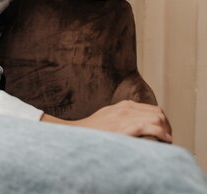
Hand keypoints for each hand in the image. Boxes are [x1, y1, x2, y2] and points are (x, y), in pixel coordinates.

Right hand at [41, 101, 172, 142]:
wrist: (77, 133)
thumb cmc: (93, 130)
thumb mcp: (109, 116)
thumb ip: (123, 116)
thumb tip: (137, 122)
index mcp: (124, 105)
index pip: (152, 109)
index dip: (162, 121)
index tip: (165, 132)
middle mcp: (126, 109)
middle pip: (157, 113)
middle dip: (167, 125)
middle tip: (167, 138)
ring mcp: (125, 118)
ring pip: (156, 118)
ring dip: (165, 130)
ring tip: (167, 140)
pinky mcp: (124, 128)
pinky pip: (149, 127)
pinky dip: (160, 133)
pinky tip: (164, 140)